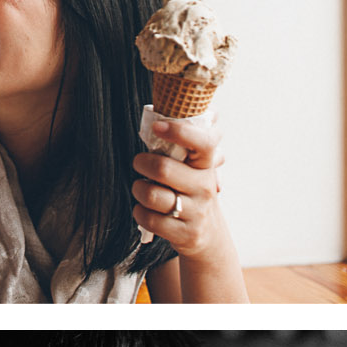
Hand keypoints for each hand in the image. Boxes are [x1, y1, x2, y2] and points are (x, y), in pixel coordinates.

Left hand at [132, 114, 227, 257]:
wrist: (208, 235)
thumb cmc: (192, 191)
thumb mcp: (194, 167)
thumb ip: (187, 142)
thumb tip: (189, 110)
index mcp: (206, 165)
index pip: (203, 142)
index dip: (180, 131)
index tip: (158, 126)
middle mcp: (204, 187)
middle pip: (163, 168)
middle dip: (142, 162)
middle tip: (139, 162)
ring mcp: (196, 212)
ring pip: (152, 195)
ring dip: (138, 188)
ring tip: (142, 187)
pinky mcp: (185, 234)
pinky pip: (149, 219)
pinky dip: (139, 212)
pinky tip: (144, 209)